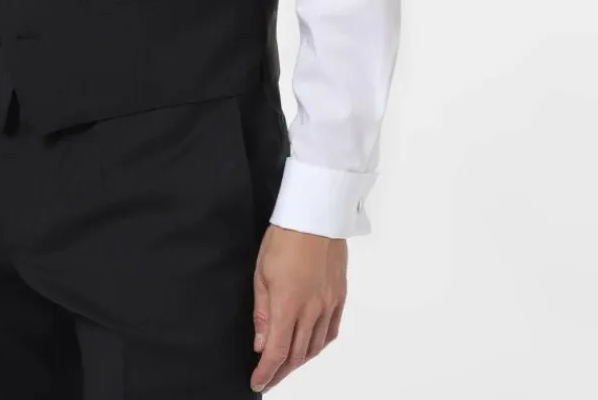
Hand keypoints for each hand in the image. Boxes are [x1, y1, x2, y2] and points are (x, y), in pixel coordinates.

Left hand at [249, 225, 346, 390]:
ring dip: (299, 361)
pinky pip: (330, 332)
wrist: (315, 215)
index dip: (266, 372)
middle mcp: (311, 310)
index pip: (276, 352)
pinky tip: (310, 347)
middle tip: (268, 378)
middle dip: (280, 371)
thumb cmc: (285, 238)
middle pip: (296, 355)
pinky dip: (319, 345)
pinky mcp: (339, 297)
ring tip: (286, 365)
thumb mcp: (261, 273)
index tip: (257, 382)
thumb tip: (260, 343)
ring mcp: (328, 305)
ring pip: (314, 347)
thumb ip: (262, 312)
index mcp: (288, 304)